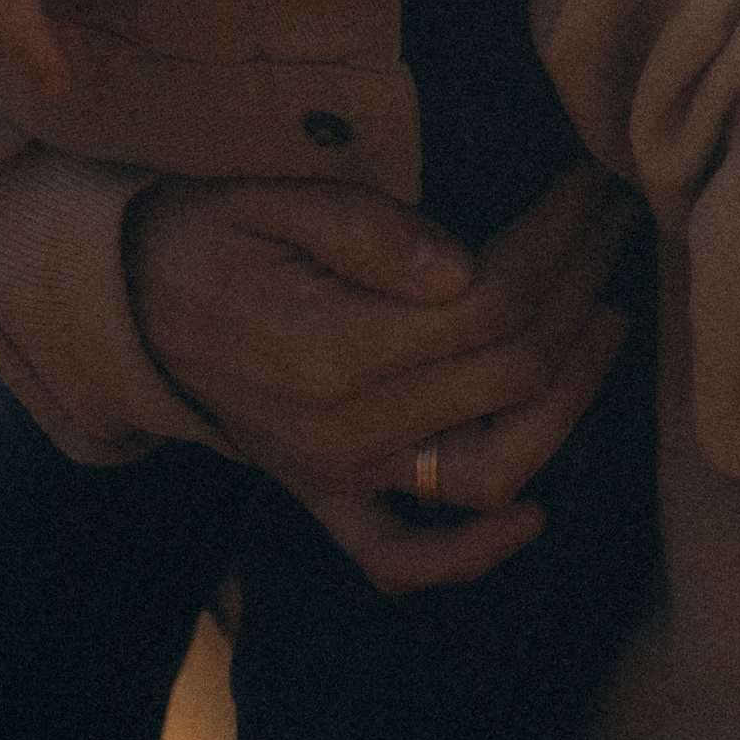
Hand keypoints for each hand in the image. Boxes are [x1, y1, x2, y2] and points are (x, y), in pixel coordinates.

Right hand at [129, 156, 638, 593]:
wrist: (125, 304)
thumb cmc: (206, 230)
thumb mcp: (271, 197)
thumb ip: (368, 230)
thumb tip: (465, 265)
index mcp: (339, 344)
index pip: (493, 298)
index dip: (559, 236)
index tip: (591, 181)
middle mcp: (348, 427)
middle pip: (510, 367)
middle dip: (581, 284)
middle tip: (614, 219)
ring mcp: (339, 475)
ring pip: (489, 469)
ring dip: (570, 402)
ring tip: (608, 322)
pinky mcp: (325, 502)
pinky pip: (402, 559)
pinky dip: (470, 556)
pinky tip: (533, 514)